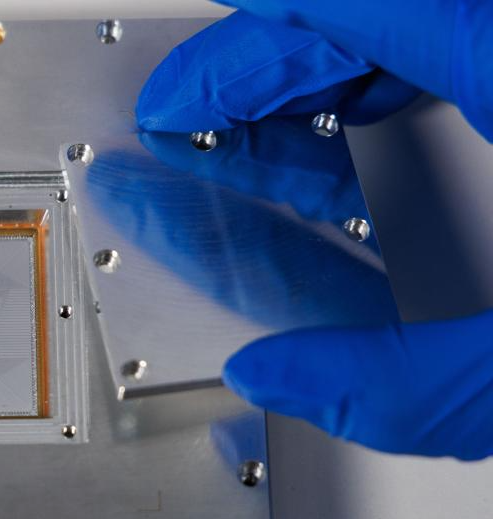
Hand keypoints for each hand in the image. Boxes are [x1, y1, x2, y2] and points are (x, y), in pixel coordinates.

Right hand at [138, 1, 492, 458]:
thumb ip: (402, 384)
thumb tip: (273, 378)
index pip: (342, 7)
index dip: (237, 50)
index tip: (172, 95)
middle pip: (361, 17)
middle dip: (256, 72)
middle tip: (183, 125)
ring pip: (400, 39)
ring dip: (310, 97)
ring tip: (240, 159)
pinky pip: (444, 68)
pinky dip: (375, 111)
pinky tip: (334, 171)